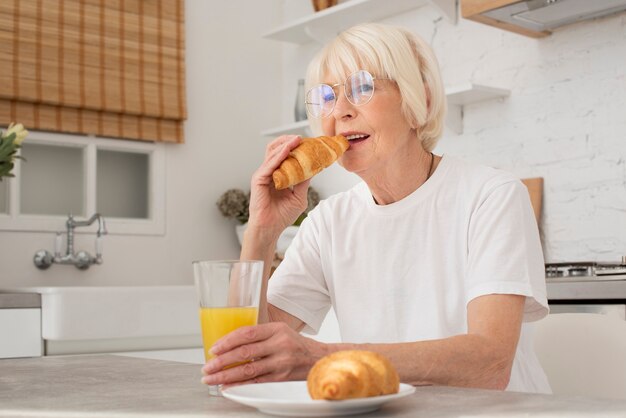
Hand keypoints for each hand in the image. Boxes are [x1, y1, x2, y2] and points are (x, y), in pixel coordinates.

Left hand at [201, 322, 324, 387]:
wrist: (320, 359)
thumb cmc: (297, 345)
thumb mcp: (281, 332)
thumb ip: (260, 335)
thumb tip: (230, 343)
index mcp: (277, 329)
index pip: (247, 333)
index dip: (227, 341)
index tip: (214, 348)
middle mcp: (279, 344)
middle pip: (244, 352)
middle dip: (221, 361)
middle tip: (207, 366)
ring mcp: (281, 362)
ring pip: (248, 370)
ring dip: (226, 375)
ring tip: (211, 378)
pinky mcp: (282, 377)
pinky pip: (256, 381)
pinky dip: (239, 384)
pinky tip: (227, 385)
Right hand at [247, 135, 310, 236]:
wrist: (270, 228)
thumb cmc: (282, 215)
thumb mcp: (299, 196)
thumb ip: (304, 182)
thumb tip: (315, 168)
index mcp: (278, 175)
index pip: (285, 155)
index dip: (295, 147)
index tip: (308, 142)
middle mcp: (270, 172)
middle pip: (277, 149)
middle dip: (289, 140)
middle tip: (302, 137)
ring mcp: (263, 175)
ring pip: (272, 153)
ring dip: (285, 144)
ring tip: (297, 139)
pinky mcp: (258, 179)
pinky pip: (269, 164)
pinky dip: (279, 155)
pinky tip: (288, 150)